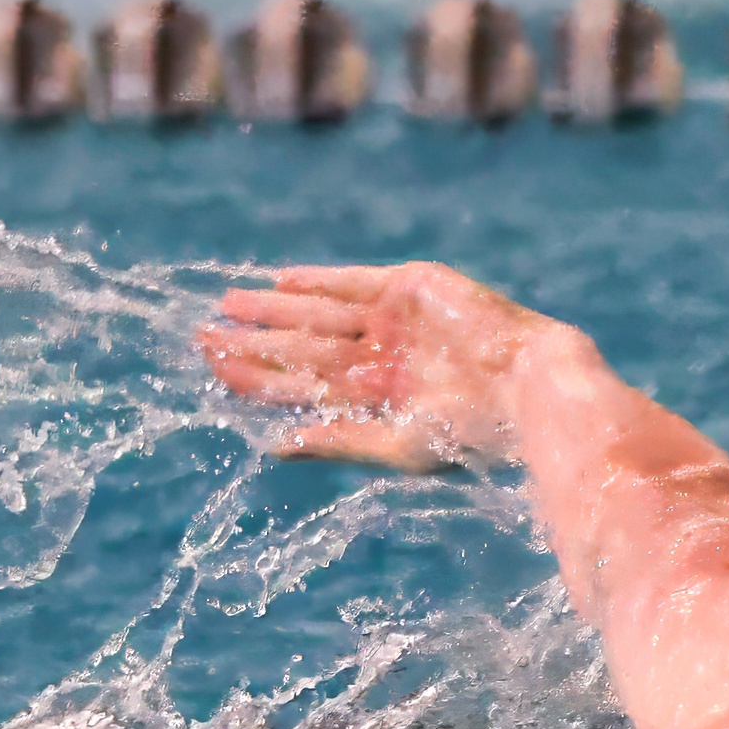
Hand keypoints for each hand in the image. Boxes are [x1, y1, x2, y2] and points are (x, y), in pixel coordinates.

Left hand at [202, 262, 548, 469]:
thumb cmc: (469, 434)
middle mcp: (378, 358)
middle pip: (302, 347)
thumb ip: (336, 440)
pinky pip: (352, 281)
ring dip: (274, 309)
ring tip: (228, 303)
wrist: (525, 391)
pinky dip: (317, 281)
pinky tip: (280, 281)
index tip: (213, 368)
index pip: (301, 385)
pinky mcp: (412, 287)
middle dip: (254, 340)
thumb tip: (273, 447)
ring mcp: (394, 321)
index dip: (256, 376)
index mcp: (374, 399)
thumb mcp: (395, 447)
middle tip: (203, 333)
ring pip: (318, 313)